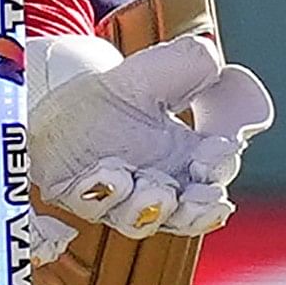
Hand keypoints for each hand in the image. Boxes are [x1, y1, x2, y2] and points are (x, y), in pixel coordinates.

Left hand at [29, 32, 274, 239]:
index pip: (219, 171)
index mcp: (188, 154)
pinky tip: (104, 172)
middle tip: (192, 195)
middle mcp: (160, 183)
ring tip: (145, 183)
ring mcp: (120, 197)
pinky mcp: (81, 196)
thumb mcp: (159, 67)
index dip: (222, 165)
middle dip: (197, 210)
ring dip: (146, 208)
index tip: (215, 149)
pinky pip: (92, 207)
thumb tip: (219, 70)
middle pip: (190, 214)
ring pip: (142, 221)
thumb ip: (196, 62)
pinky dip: (100, 194)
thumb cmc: (119, 89)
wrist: (63, 94)